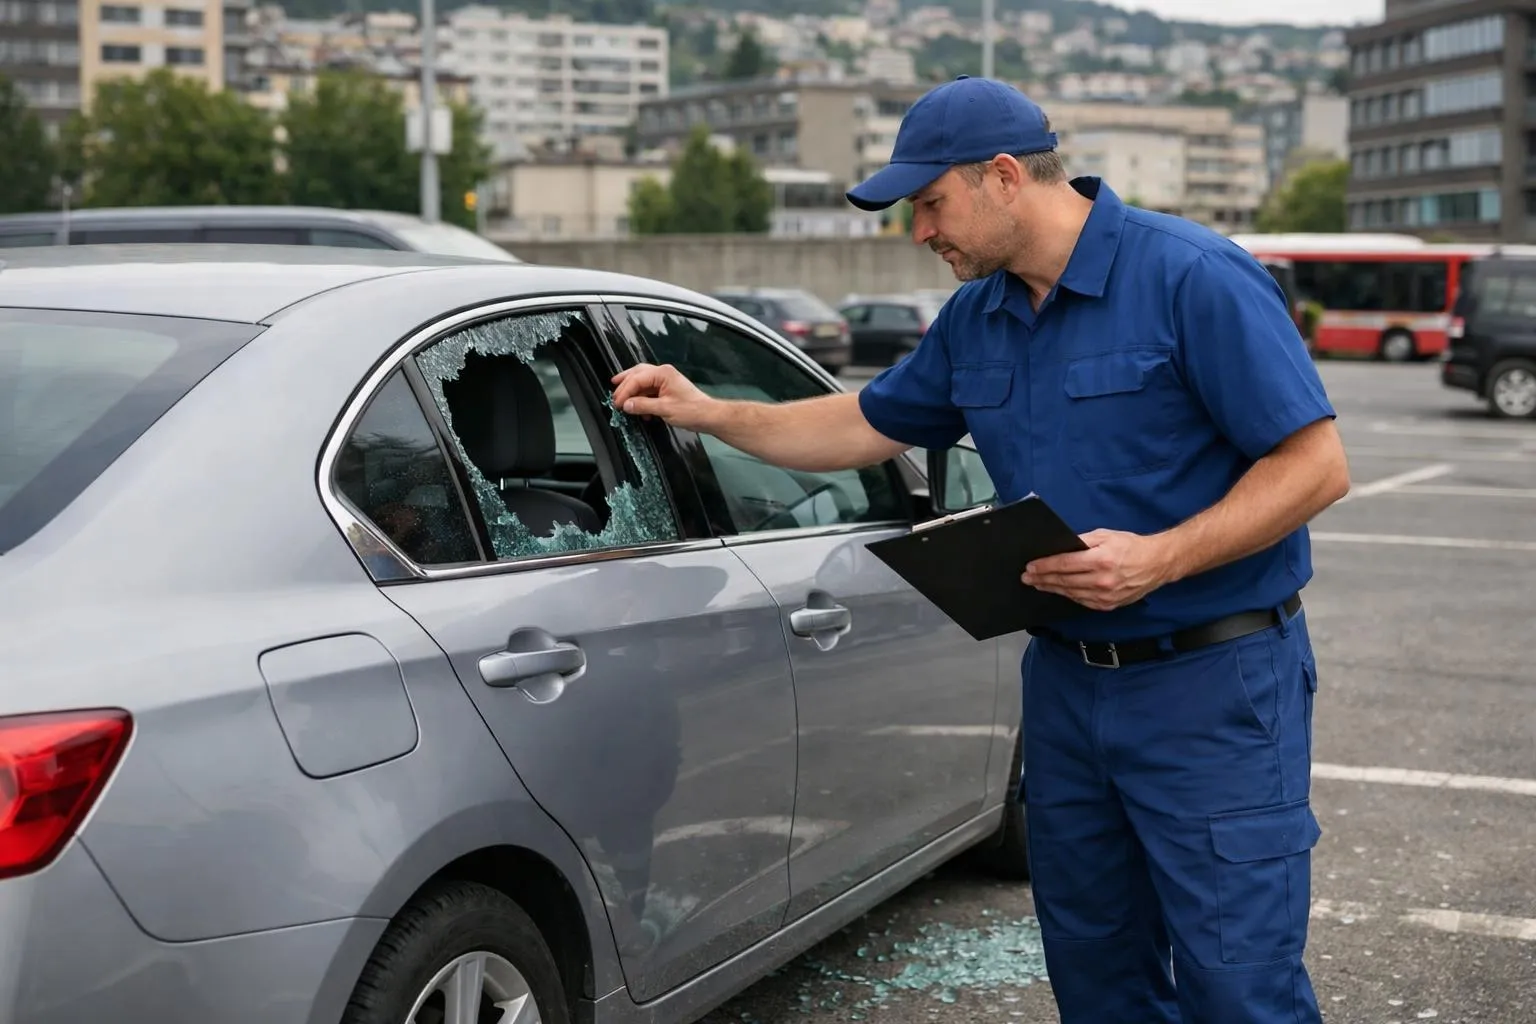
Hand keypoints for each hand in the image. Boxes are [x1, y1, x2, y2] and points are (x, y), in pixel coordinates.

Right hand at [610, 362, 717, 432]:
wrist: (708, 416)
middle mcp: (663, 373)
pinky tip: (639, 409)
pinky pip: (650, 391)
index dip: (624, 391)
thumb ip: (642, 405)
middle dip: (624, 385)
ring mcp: (666, 381)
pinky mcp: (668, 390)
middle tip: (614, 396)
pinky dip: (642, 398)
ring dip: (632, 392)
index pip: (636, 379)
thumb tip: (627, 405)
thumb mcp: (664, 409)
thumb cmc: (692, 410)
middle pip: (637, 374)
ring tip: (623, 401)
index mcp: (663, 373)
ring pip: (642, 382)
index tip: (617, 403)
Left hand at [1021, 529, 1175, 612]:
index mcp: (1101, 560)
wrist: (1157, 563)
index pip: (1064, 565)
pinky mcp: (1108, 605)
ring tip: (1038, 584)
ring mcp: (1105, 596)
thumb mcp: (1105, 536)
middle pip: (1064, 581)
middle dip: (1042, 579)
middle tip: (1027, 577)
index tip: (1030, 567)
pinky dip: (1068, 595)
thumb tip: (1060, 547)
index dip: (1044, 566)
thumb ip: (1082, 542)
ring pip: (1070, 593)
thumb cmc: (1131, 546)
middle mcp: (1102, 580)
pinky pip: (1082, 601)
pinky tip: (1058, 590)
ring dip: (1052, 588)